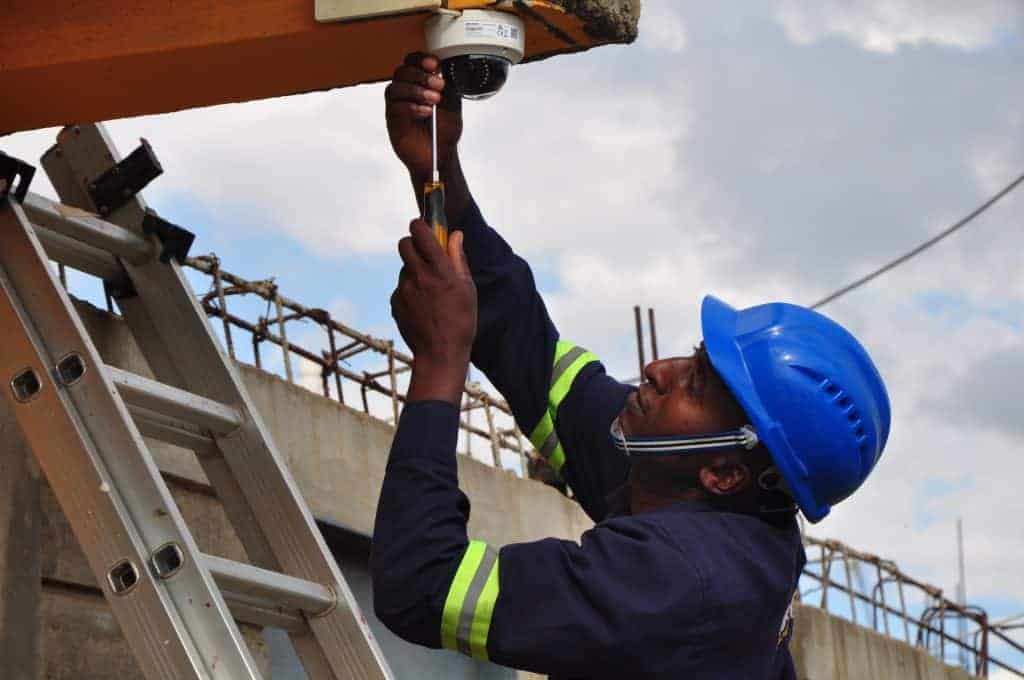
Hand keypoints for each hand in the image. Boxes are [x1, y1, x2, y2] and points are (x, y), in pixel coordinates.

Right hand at [385, 53, 462, 183]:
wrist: (441, 154)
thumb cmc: (445, 129)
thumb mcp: (452, 104)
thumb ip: (446, 86)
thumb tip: (440, 71)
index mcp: (420, 82)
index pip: (413, 62)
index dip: (421, 59)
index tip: (434, 64)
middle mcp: (406, 91)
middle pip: (402, 71)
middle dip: (421, 75)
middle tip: (438, 85)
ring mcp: (397, 105)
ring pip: (395, 87)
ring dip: (416, 90)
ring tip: (434, 100)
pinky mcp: (393, 120)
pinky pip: (395, 107)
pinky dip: (412, 107)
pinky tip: (426, 112)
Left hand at [391, 220, 476, 403]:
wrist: (440, 354)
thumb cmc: (461, 321)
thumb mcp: (467, 288)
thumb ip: (458, 258)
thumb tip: (455, 235)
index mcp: (439, 270)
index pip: (421, 232)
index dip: (420, 225)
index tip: (424, 226)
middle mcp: (419, 276)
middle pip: (404, 244)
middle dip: (412, 244)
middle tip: (424, 254)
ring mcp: (404, 290)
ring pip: (404, 268)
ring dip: (414, 271)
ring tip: (429, 292)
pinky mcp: (395, 303)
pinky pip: (401, 288)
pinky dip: (410, 291)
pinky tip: (423, 307)